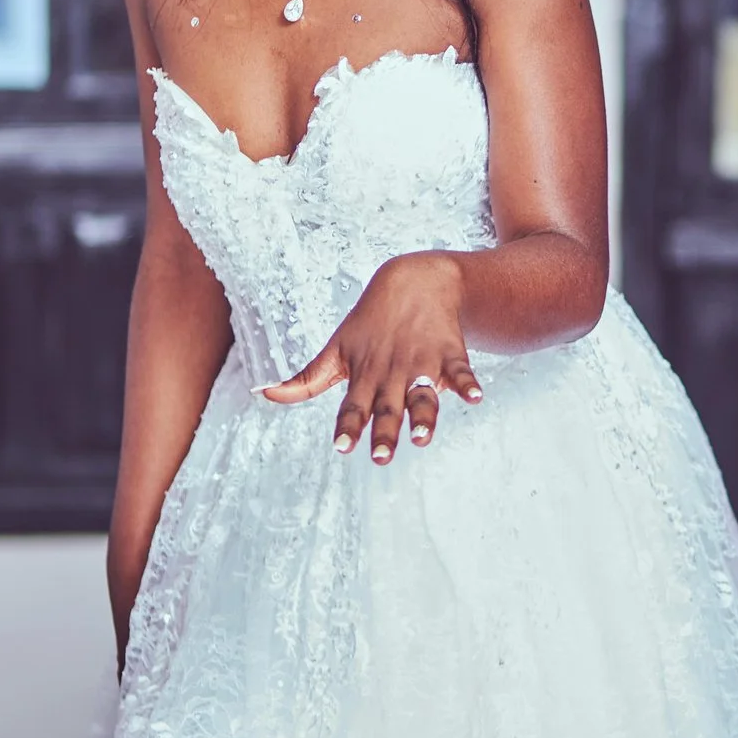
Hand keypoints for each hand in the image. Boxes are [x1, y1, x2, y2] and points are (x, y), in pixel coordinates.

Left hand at [262, 252, 484, 462]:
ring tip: (424, 435)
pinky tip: (474, 397)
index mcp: (363, 376)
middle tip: (381, 457)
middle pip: (387, 408)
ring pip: (422, 395)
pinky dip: (467, 383)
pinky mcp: (449, 353)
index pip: (353, 406)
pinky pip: (460, 370)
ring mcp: (421, 363)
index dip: (349, 425)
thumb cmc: (370, 323)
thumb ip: (305, 379)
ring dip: (424, 415)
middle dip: (385, 431)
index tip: (343, 446)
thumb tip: (263, 394)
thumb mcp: (336, 348)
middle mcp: (391, 373)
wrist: (414, 280)